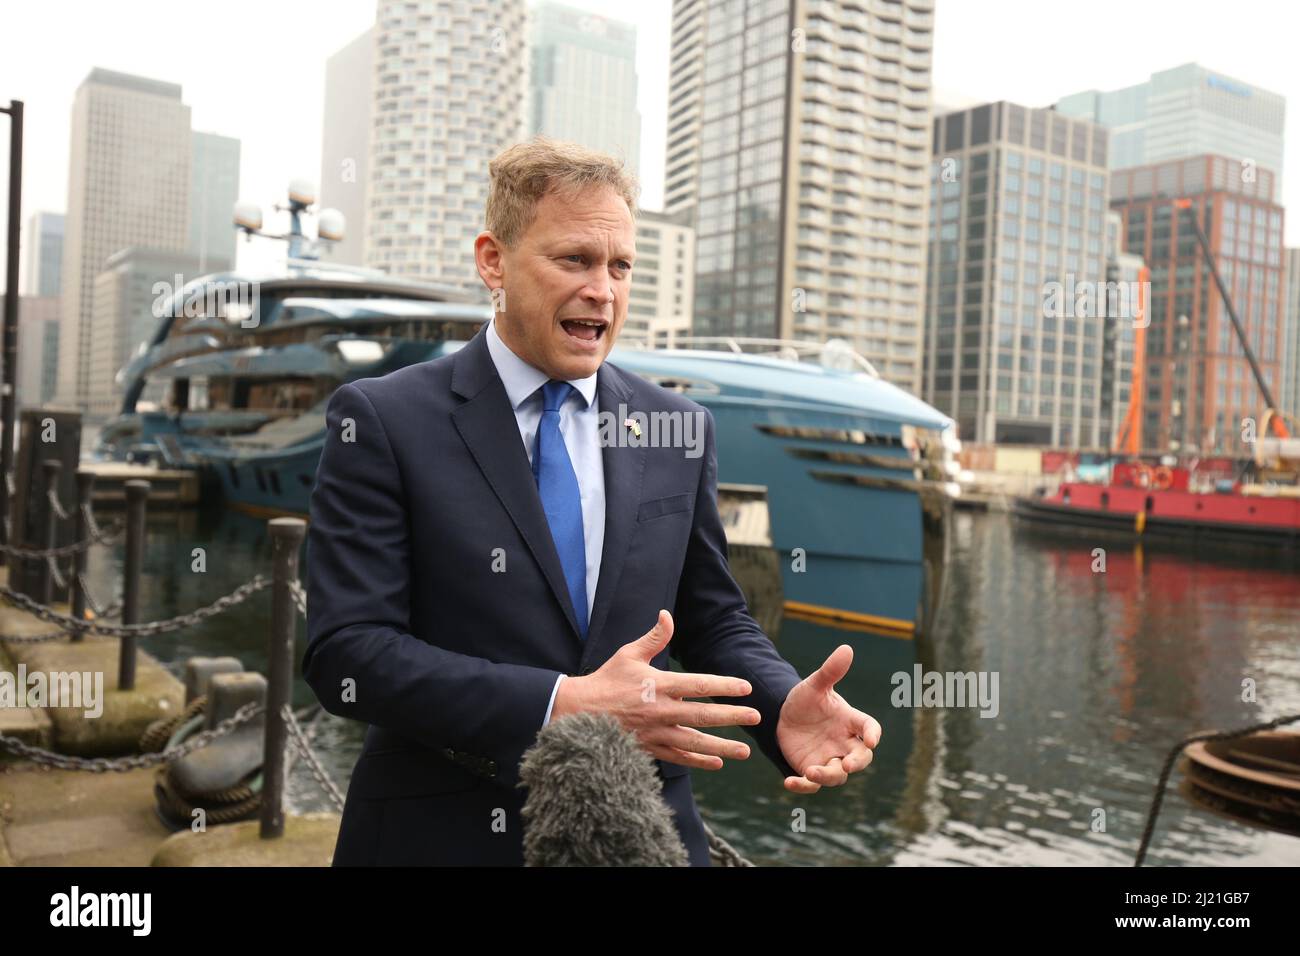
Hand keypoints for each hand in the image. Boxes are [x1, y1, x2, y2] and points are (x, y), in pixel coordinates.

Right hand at [552, 609, 760, 769]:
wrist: (578, 712)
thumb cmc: (606, 681)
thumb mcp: (628, 654)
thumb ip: (654, 637)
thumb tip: (667, 614)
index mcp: (659, 685)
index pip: (700, 685)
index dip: (725, 686)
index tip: (746, 688)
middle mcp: (661, 711)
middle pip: (703, 715)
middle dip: (732, 717)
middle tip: (756, 717)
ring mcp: (655, 733)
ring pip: (695, 742)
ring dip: (722, 747)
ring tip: (744, 752)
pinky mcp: (648, 749)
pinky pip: (678, 757)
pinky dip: (698, 761)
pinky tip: (716, 762)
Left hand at [776, 644, 880, 793]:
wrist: (782, 715)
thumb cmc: (806, 700)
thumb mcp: (815, 685)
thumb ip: (830, 671)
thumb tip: (846, 648)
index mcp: (849, 721)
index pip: (869, 728)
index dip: (873, 735)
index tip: (872, 740)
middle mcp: (843, 743)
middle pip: (860, 758)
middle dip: (857, 763)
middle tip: (847, 765)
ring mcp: (829, 759)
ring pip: (838, 775)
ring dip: (827, 776)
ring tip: (810, 772)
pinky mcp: (811, 769)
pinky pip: (812, 785)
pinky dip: (802, 786)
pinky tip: (788, 782)